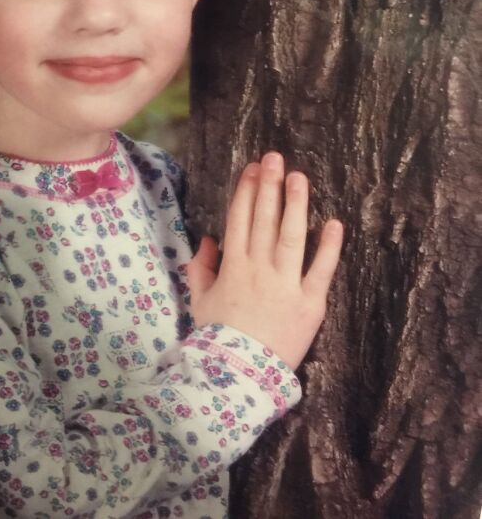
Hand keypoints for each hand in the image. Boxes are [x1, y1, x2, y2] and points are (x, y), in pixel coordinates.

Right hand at [186, 151, 342, 370]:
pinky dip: (329, 247)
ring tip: (298, 177)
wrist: (239, 377)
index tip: (251, 168)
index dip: (246, 191)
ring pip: (291, 236)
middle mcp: (258, 269)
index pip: (239, 219)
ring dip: (295, 204)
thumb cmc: (218, 339)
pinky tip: (334, 222)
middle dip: (268, 185)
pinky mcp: (310, 304)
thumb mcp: (200, 302)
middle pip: (263, 219)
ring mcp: (285, 285)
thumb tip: (207, 239)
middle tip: (274, 157)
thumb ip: (201, 269)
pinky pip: (321, 270)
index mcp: (233, 267)